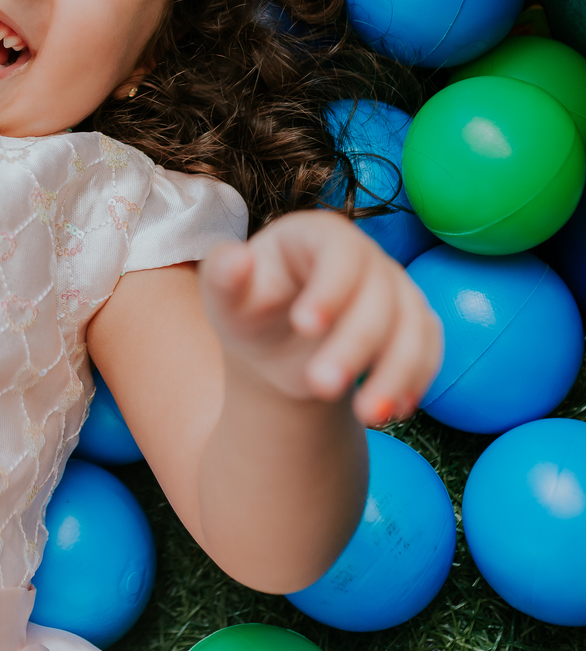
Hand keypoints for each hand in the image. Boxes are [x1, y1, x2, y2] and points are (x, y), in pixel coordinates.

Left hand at [201, 210, 443, 425]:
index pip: (339, 251)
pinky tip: (391, 411)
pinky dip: (415, 379)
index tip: (306, 326)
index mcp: (316, 235)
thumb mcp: (225, 300)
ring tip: (367, 415)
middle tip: (322, 385)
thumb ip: (222, 277)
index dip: (330, 286)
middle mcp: (364, 255)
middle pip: (379, 293)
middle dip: (356, 343)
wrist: (279, 346)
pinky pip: (428, 348)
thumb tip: (235, 259)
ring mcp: (394, 287)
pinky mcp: (413, 321)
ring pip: (413, 324)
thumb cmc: (249, 312)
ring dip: (395, 371)